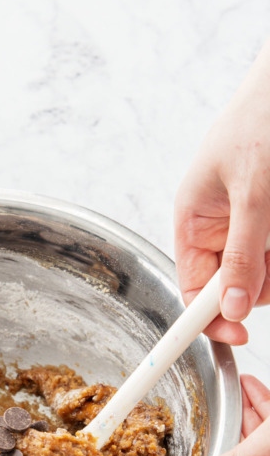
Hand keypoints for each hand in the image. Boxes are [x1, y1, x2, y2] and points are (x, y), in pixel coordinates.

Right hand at [175, 39, 269, 344]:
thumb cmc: (262, 121)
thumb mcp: (252, 193)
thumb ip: (243, 254)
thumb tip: (232, 308)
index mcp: (194, 222)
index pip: (193, 288)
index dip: (209, 315)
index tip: (237, 334)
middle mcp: (218, 228)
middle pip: (233, 285)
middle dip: (258, 282)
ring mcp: (248, 223)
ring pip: (262, 271)